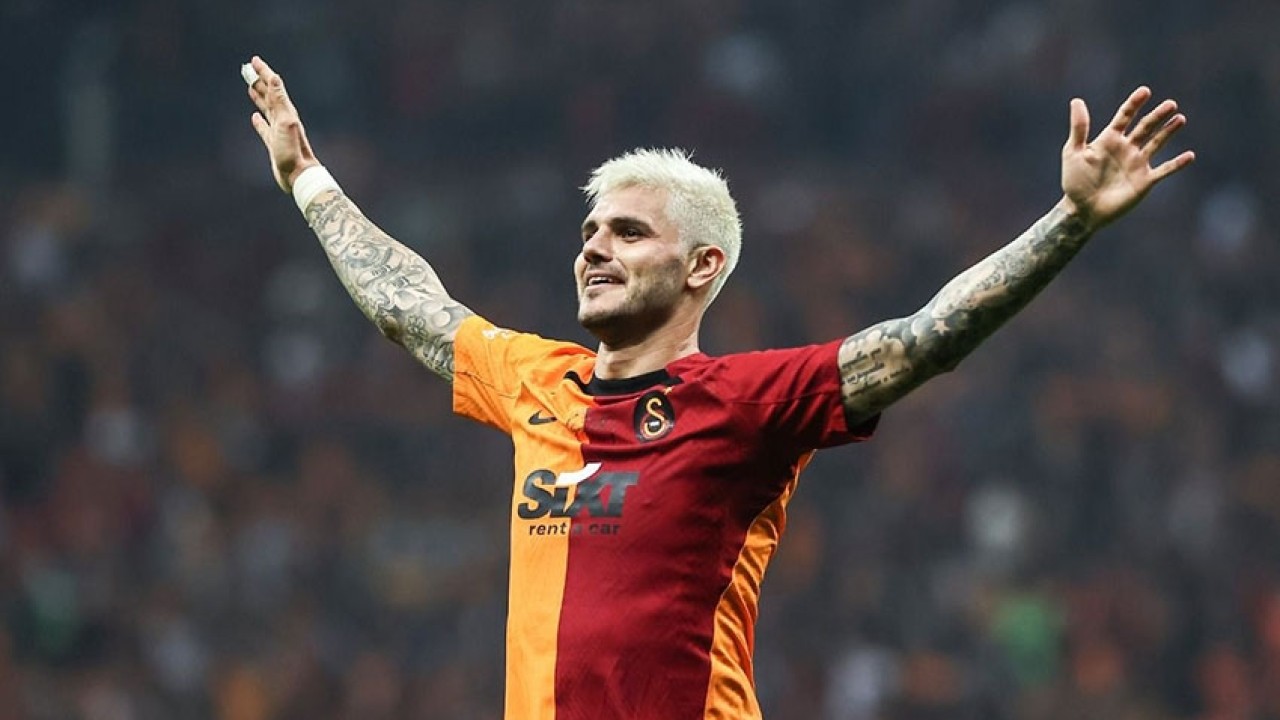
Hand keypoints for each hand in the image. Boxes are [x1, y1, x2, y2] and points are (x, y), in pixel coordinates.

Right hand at [246, 56, 319, 192]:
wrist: (299, 175)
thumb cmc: (293, 150)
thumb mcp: (286, 122)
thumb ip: (280, 100)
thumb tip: (274, 78)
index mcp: (286, 111)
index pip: (273, 86)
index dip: (264, 72)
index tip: (254, 60)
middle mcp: (283, 118)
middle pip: (269, 95)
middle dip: (259, 81)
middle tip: (248, 69)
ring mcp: (278, 131)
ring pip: (266, 109)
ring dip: (259, 97)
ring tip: (251, 87)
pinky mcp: (274, 143)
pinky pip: (264, 128)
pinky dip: (259, 121)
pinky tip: (254, 117)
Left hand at [1059, 86, 1194, 228]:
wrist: (1082, 210)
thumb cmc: (1074, 181)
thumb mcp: (1074, 152)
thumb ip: (1079, 128)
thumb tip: (1077, 101)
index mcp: (1109, 139)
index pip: (1125, 116)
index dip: (1134, 104)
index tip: (1145, 91)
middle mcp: (1126, 148)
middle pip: (1145, 127)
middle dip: (1157, 115)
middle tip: (1171, 104)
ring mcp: (1137, 163)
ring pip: (1157, 143)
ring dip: (1168, 132)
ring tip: (1180, 119)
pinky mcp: (1145, 181)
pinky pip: (1164, 170)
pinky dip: (1177, 164)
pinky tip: (1190, 156)